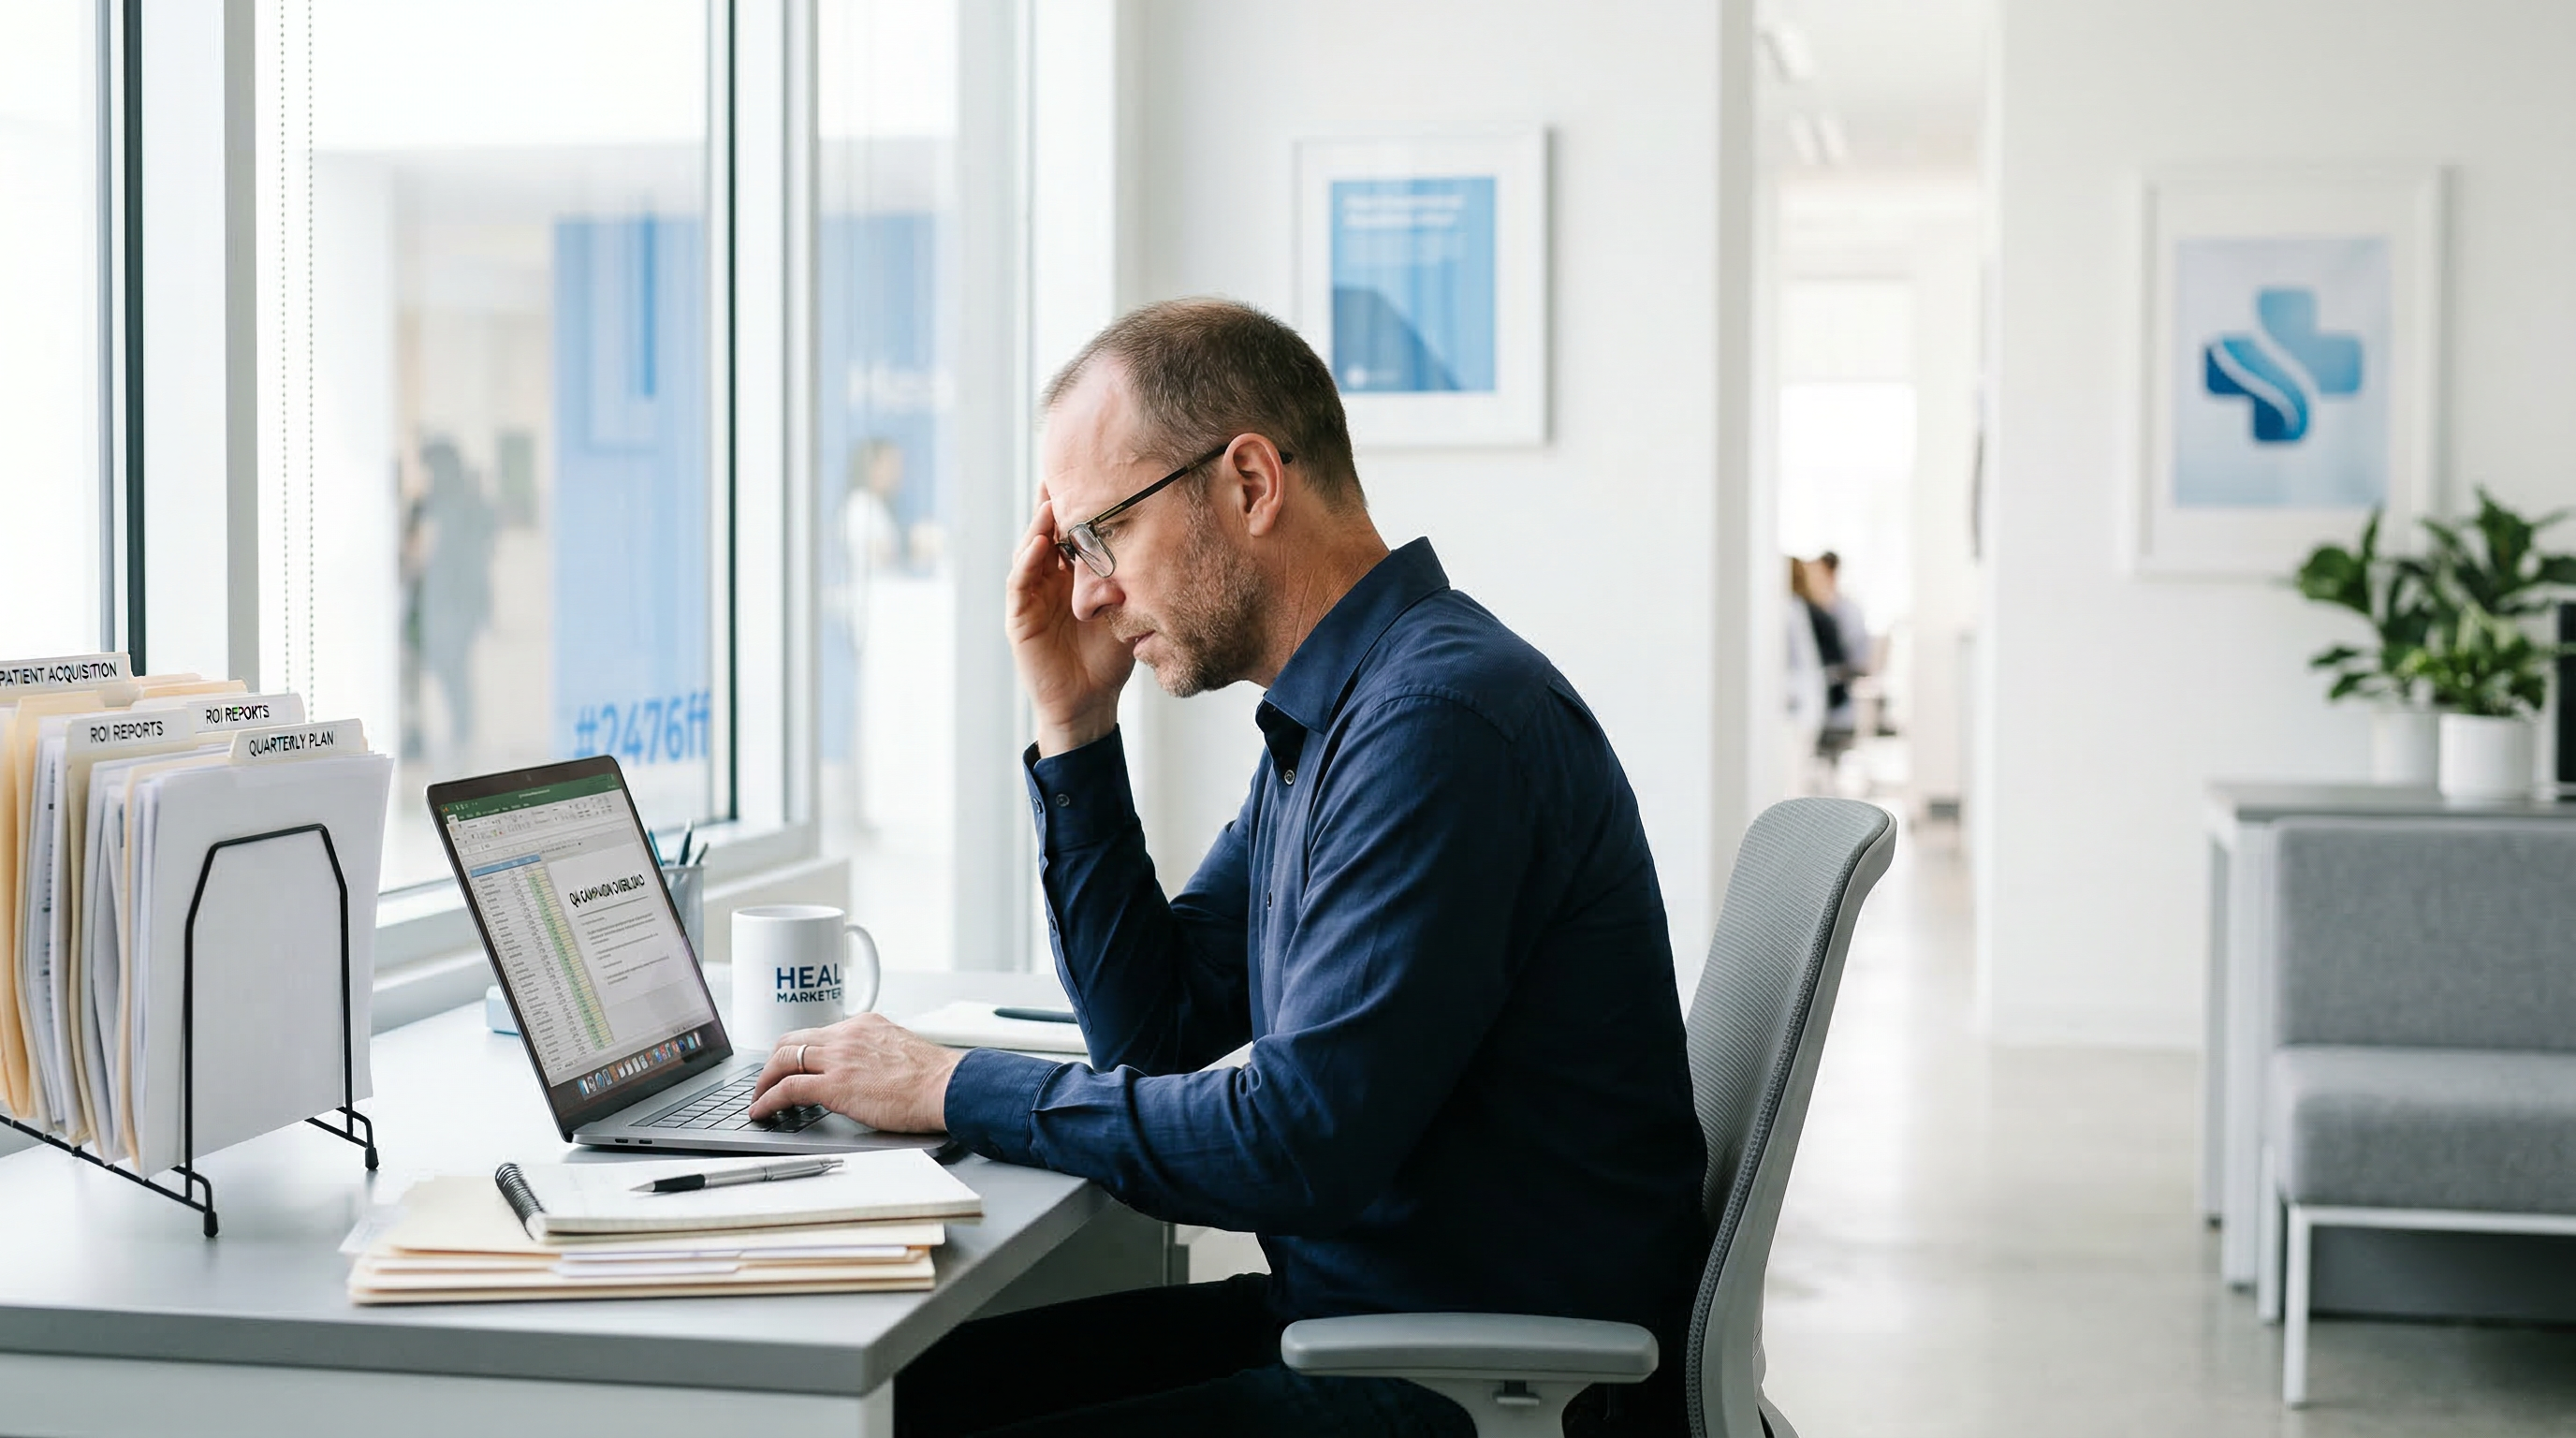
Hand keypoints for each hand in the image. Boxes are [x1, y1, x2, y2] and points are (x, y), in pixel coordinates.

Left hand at [747, 1013, 964, 1133]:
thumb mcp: (901, 1051)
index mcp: (864, 1025)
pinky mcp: (835, 1084)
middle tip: (766, 1082)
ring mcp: (839, 1057)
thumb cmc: (936, 1078)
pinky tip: (762, 1112)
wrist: (948, 1087)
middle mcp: (847, 1034)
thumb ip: (878, 1054)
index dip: (797, 1051)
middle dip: (773, 1063)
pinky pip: (787, 1088)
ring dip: (764, 1081)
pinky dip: (768, 1100)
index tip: (790, 1065)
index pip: (818, 1033)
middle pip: (791, 1041)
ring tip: (759, 1100)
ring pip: (782, 1059)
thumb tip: (868, 1072)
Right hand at [1006, 484, 1130, 754]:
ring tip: (1050, 501)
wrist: (1090, 703)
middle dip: (1054, 503)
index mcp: (1073, 575)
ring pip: (1030, 550)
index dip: (1078, 505)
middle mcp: (1049, 579)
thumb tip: (1166, 542)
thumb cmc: (1111, 657)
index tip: (1092, 472)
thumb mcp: (1128, 609)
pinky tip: (1040, 543)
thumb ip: (1133, 579)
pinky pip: (1020, 583)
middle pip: (1047, 532)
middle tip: (1062, 470)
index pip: (1072, 532)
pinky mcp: (1020, 618)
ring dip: (1038, 525)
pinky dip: (1028, 561)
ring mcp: (1031, 596)